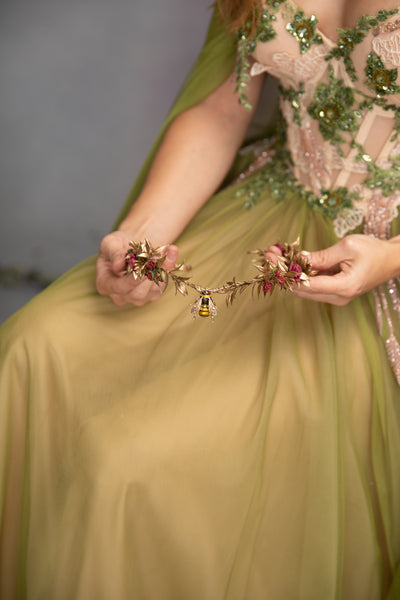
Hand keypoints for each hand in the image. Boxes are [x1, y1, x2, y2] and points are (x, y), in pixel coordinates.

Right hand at [96, 231, 177, 306]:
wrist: (133, 246)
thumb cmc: (118, 245)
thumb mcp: (111, 242)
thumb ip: (113, 252)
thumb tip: (119, 265)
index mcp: (104, 284)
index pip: (117, 288)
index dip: (129, 281)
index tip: (140, 269)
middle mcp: (120, 296)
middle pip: (136, 294)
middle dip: (148, 275)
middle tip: (156, 257)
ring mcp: (137, 298)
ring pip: (152, 291)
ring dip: (162, 269)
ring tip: (168, 250)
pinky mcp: (152, 295)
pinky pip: (162, 285)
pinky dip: (168, 268)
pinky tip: (171, 253)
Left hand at [266, 234, 399, 305]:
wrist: (391, 260)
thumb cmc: (373, 251)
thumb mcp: (347, 247)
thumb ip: (321, 256)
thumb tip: (298, 260)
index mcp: (342, 287)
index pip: (306, 284)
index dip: (285, 272)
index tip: (271, 258)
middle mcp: (337, 297)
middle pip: (301, 289)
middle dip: (283, 271)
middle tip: (269, 253)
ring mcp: (336, 297)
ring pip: (304, 288)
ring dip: (289, 272)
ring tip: (275, 254)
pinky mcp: (334, 293)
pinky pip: (312, 286)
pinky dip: (300, 274)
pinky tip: (288, 260)